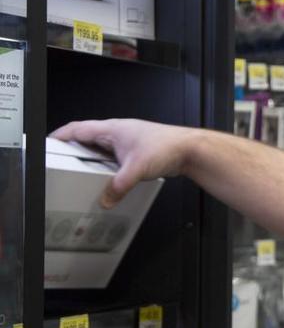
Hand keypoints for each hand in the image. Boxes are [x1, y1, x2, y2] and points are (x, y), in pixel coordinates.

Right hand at [51, 119, 196, 207]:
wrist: (190, 150)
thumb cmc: (169, 147)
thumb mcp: (137, 169)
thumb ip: (118, 186)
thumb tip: (106, 198)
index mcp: (113, 129)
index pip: (78, 129)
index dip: (61, 136)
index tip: (49, 143)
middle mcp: (119, 132)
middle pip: (88, 138)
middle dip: (74, 149)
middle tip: (61, 161)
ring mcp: (128, 141)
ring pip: (102, 149)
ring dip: (92, 159)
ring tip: (82, 171)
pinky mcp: (137, 151)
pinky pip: (114, 157)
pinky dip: (107, 166)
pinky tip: (108, 177)